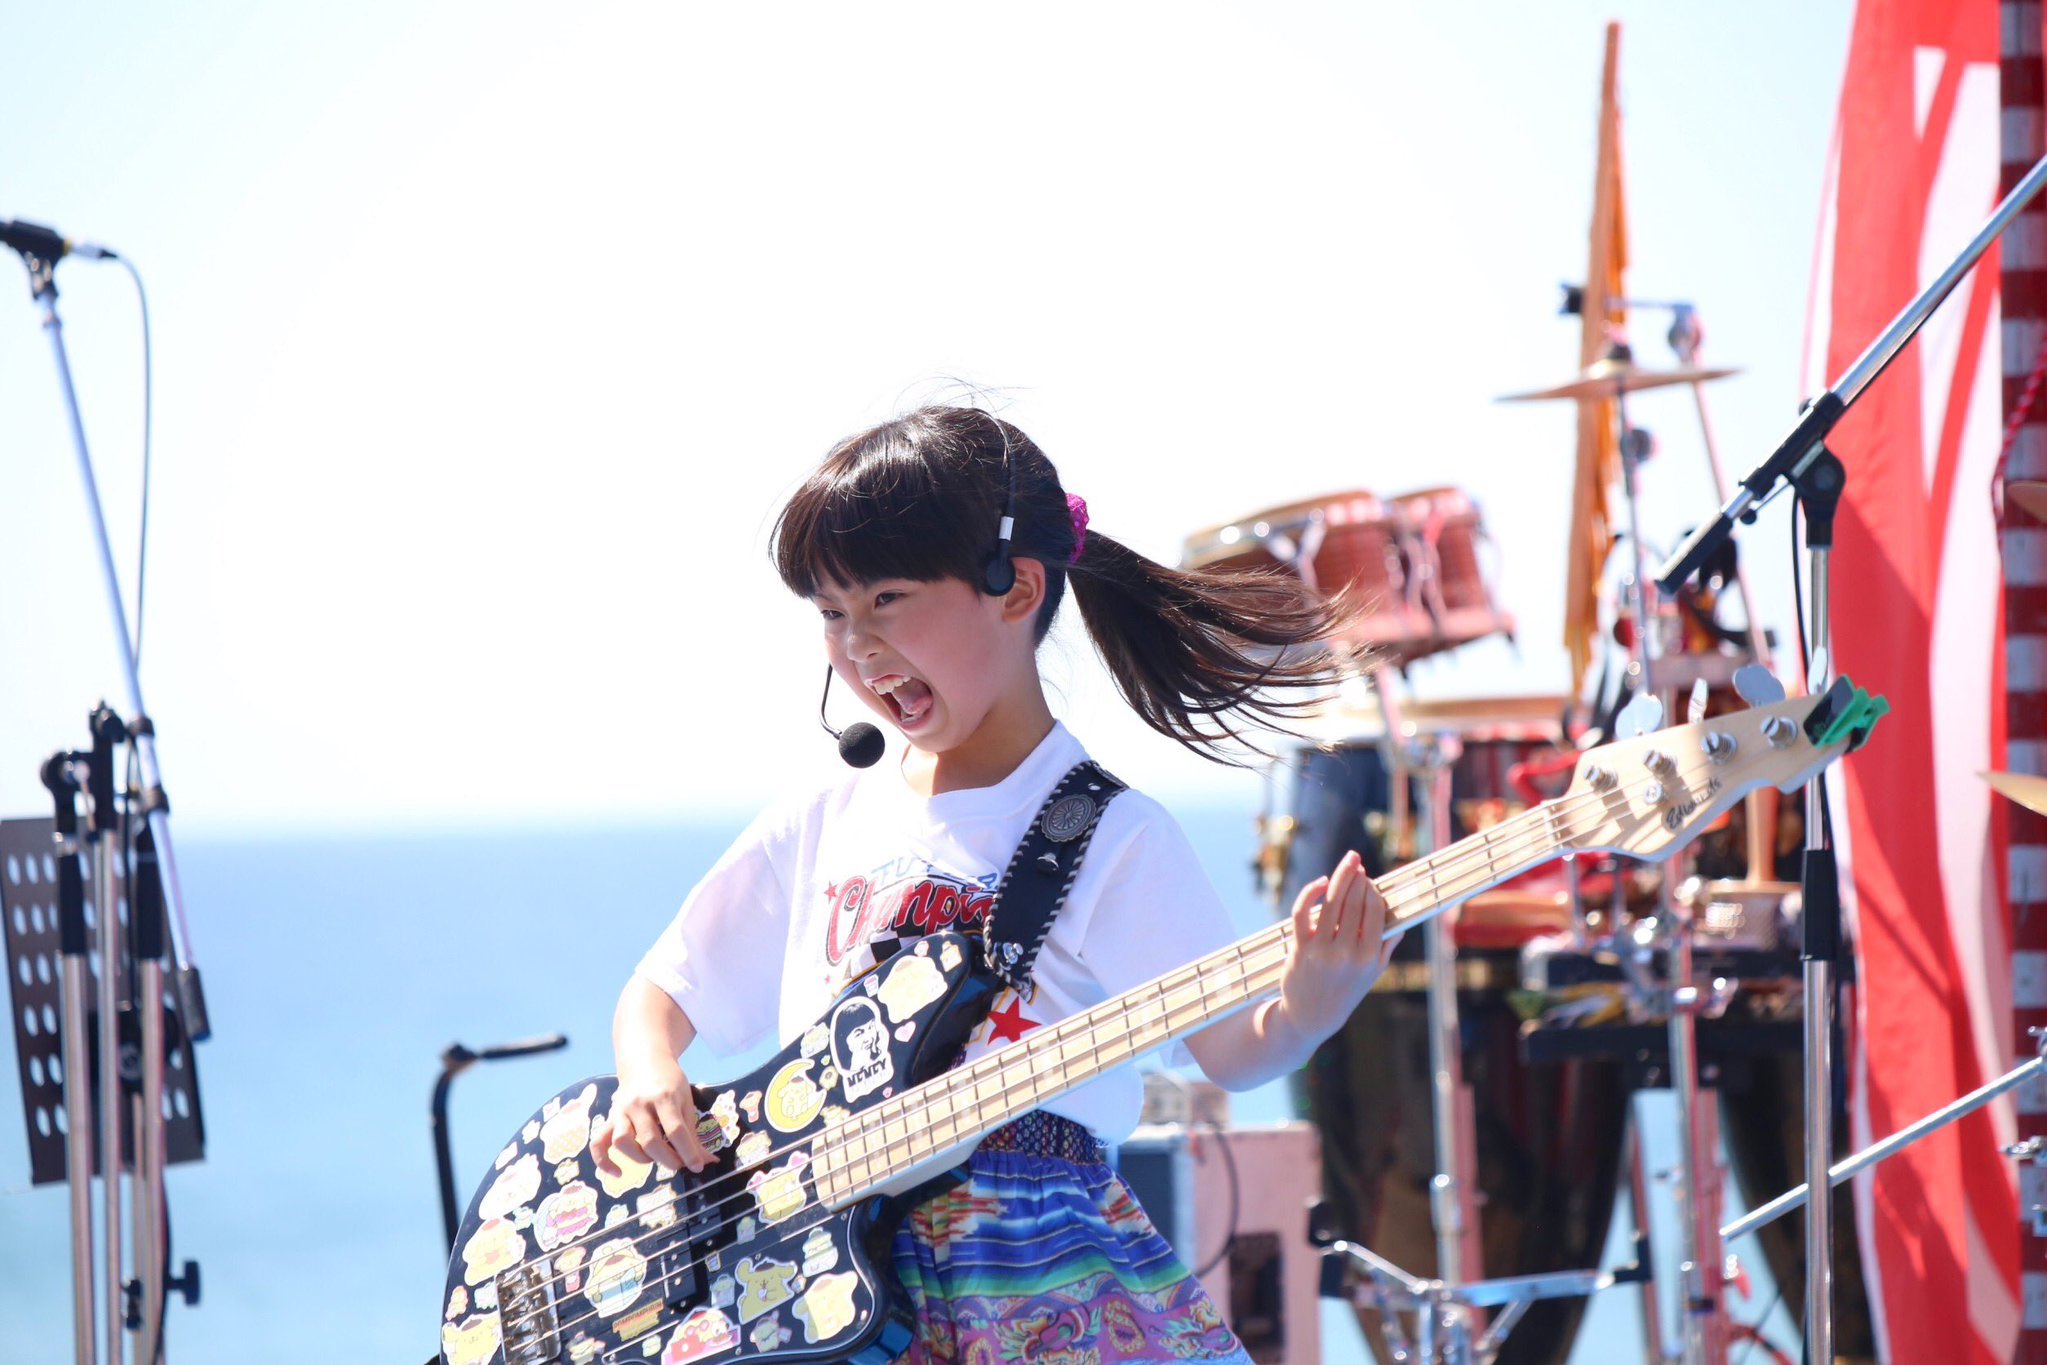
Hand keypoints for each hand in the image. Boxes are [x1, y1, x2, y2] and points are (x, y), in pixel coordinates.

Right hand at [591, 1056, 710, 1176]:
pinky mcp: (609, 1118)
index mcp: (663, 1097)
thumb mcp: (686, 1102)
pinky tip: (618, 1174)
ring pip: (622, 1142)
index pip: (675, 1130)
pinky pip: (598, 1143)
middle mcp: (639, 1104)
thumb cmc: (670, 1083)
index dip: (688, 1152)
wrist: (644, 1062)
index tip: (698, 1167)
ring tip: (654, 1158)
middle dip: (667, 1160)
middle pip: (650, 1140)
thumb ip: (693, 1133)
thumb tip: (708, 1161)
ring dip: (640, 1158)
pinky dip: (604, 1162)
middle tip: (678, 1164)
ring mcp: (621, 1111)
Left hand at [1276, 849, 1400, 1044]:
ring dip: (1339, 877)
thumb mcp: (1372, 974)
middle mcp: (1346, 953)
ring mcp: (1321, 950)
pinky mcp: (1299, 948)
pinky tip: (1320, 883)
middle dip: (1356, 877)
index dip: (1372, 890)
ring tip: (1345, 864)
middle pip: (1353, 902)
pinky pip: (1302, 912)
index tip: (1370, 880)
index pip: (1374, 911)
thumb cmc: (1345, 991)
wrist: (1310, 1017)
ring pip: (1330, 902)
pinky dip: (1310, 893)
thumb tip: (1399, 921)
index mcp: (1369, 957)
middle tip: (1356, 862)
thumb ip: (1386, 946)